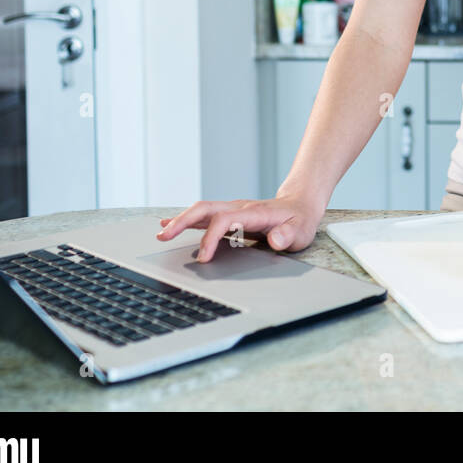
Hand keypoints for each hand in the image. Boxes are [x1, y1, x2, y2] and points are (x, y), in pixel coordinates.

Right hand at [157, 192, 324, 262]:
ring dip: (180, 220)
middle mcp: (240, 208)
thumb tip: (275, 240)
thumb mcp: (301, 230)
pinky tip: (170, 226)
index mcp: (254, 212)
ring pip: (202, 210)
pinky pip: (205, 215)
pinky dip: (186, 220)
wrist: (301, 204)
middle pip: (206, 209)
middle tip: (164, 237)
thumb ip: (288, 235)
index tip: (204, 258)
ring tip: (161, 234)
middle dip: (183, 222)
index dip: (211, 238)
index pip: (225, 220)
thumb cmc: (300, 220)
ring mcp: (233, 209)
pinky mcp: (230, 214)